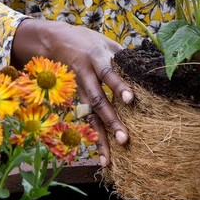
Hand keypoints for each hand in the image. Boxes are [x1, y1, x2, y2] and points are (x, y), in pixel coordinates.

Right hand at [11, 19, 132, 165]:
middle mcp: (86, 77)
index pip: (108, 73)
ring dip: (100, 138)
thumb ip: (123, 55)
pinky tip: (103, 155)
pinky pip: (87, 121)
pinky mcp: (76, 99)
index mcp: (95, 58)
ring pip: (90, 117)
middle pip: (98, 101)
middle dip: (111, 121)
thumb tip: (148, 66)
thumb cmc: (85, 40)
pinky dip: (95, 138)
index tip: (130, 99)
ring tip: (110, 158)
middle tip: (124, 139)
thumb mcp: (104, 41)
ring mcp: (79, 90)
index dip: (119, 86)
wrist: (51, 41)